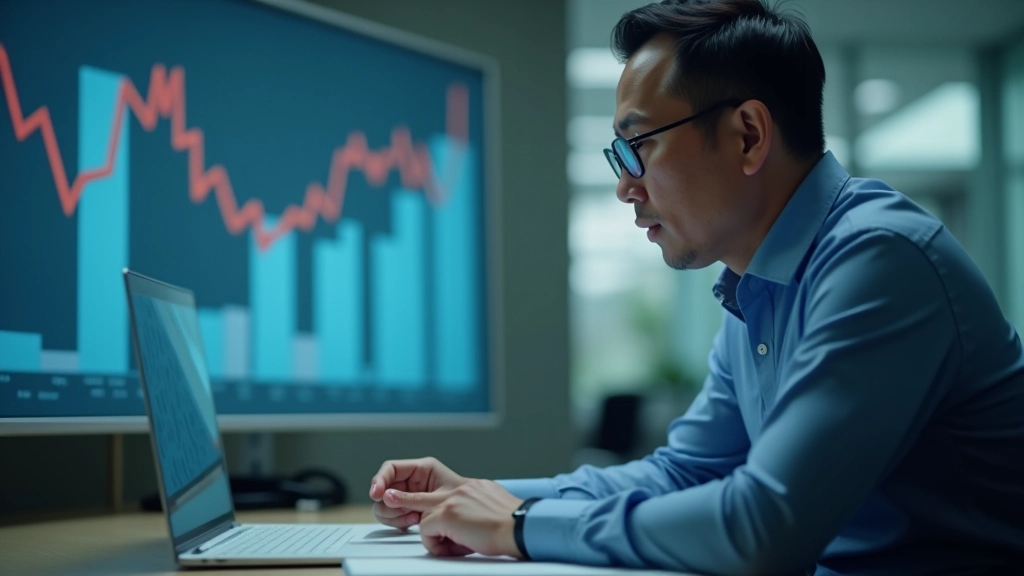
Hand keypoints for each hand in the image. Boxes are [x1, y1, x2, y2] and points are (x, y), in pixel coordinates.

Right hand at [369, 457, 468, 529]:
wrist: (485, 521)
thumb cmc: (470, 504)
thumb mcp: (440, 499)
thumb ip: (412, 498)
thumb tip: (387, 496)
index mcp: (423, 469)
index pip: (391, 468)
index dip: (380, 480)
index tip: (376, 494)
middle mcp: (415, 481)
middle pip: (385, 489)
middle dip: (390, 503)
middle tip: (406, 512)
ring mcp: (412, 497)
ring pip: (387, 504)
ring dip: (396, 515)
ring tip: (415, 519)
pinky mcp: (413, 511)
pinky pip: (396, 515)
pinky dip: (400, 521)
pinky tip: (413, 523)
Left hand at [383, 479, 524, 557]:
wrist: (520, 527)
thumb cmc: (514, 527)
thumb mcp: (494, 511)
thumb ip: (476, 510)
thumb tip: (467, 524)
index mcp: (475, 487)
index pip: (448, 491)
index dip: (437, 502)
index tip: (431, 508)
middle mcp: (461, 488)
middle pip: (424, 495)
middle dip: (404, 499)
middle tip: (388, 498)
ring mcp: (452, 499)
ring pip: (425, 516)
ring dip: (434, 535)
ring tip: (456, 546)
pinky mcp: (447, 513)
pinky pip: (426, 530)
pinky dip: (435, 544)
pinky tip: (455, 548)